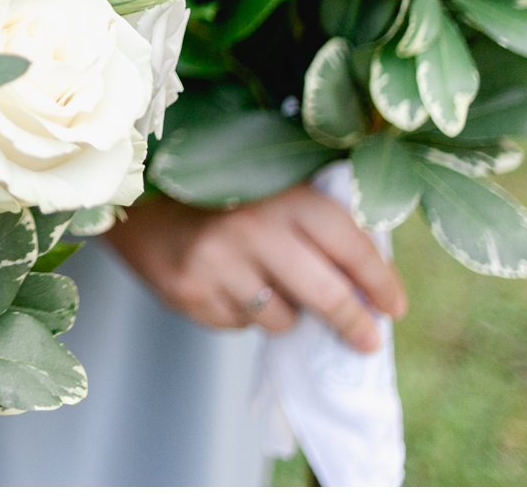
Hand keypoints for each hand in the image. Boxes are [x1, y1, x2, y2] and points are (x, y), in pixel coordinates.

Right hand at [104, 187, 406, 351]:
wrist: (131, 198)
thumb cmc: (216, 193)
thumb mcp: (267, 187)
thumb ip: (314, 219)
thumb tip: (369, 277)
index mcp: (282, 194)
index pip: (349, 245)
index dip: (380, 281)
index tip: (395, 307)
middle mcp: (252, 228)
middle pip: (326, 295)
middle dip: (354, 324)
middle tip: (366, 340)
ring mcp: (218, 265)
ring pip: (282, 318)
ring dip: (287, 313)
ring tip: (265, 286)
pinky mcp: (191, 294)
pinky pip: (240, 324)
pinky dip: (243, 313)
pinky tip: (226, 284)